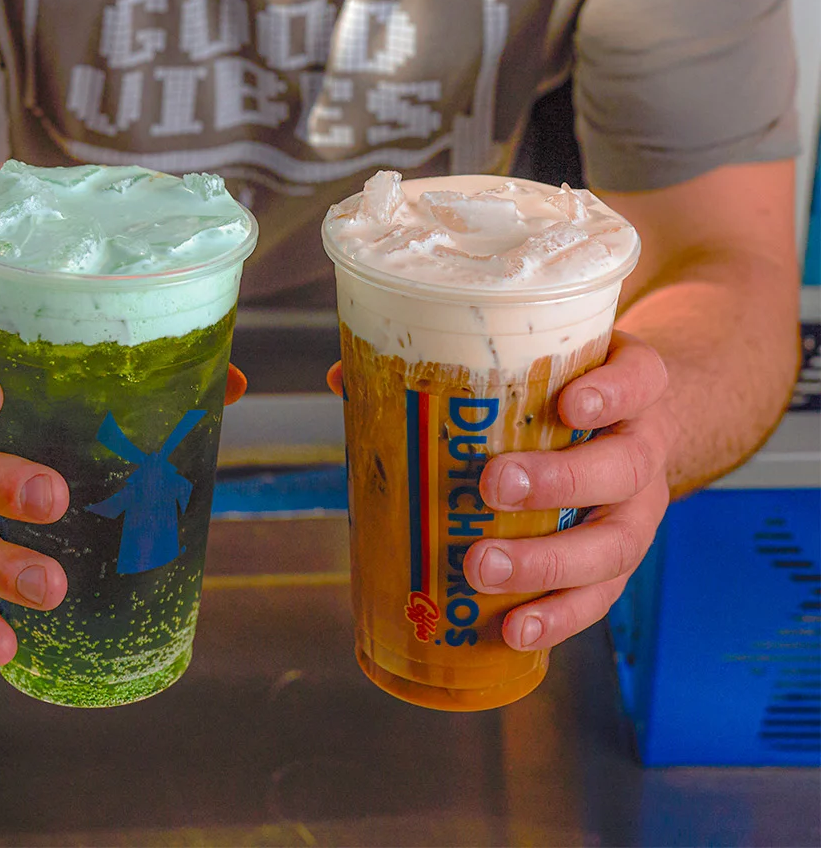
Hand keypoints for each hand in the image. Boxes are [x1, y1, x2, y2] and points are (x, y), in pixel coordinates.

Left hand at [464, 330, 672, 651]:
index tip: (569, 403)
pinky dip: (558, 617)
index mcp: (632, 386)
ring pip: (615, 544)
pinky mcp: (621, 561)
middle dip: (560, 482)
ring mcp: (638, 509)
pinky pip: (600, 596)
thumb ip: (453, 363)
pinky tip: (515, 629)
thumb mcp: (533, 359)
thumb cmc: (562, 386)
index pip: (641, 379)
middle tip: (493, 485)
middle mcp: (643, 447)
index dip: (612, 393)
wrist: (625, 422)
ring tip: (483, 568)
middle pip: (624, 467)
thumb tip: (345, 376)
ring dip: (548, 563)